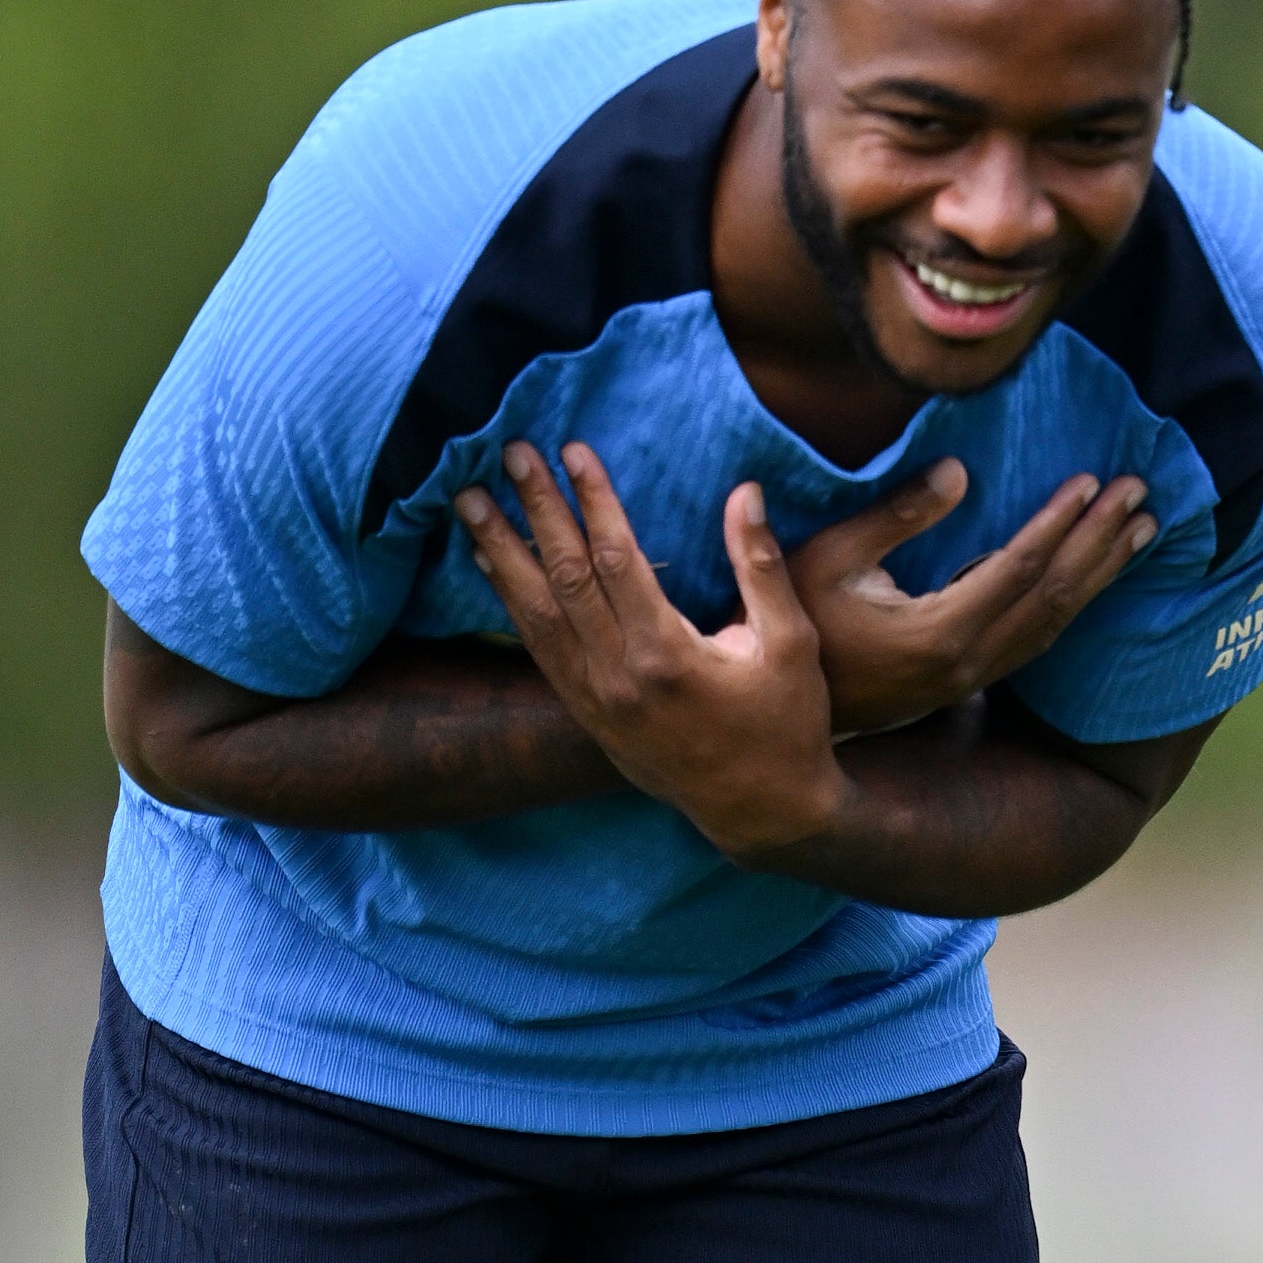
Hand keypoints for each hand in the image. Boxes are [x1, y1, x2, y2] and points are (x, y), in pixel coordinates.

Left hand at [453, 444, 846, 867]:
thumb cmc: (787, 726)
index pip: (616, 558)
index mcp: (668, 654)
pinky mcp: (587, 715)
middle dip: (534, 509)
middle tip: (508, 454)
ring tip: (469, 502)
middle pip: (564, 576)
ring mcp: (595, 699)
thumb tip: (744, 493)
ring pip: (533, 613)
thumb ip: (761, 566)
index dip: (591, 499)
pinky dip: (508, 602)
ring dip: (501, 552)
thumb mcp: (792, 644)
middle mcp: (618, 677)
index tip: (572, 450)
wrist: (762, 812)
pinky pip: (536, 648)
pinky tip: (492, 565)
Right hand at [782, 458, 1156, 737]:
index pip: (1017, 569)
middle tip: (1140, 494)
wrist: (776, 713)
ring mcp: (970, 678)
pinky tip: (1093, 575)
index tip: (1092, 482)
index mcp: (938, 632)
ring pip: (1053, 623)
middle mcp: (967, 662)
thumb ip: (897, 515)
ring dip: (1099, 573)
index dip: (1059, 524)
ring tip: (1140, 529)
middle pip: (1051, 596)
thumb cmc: (789, 622)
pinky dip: (1073, 601)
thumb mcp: (829, 557)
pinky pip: (1037, 639)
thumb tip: (960, 471)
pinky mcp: (967, 682)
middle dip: (1100, 542)